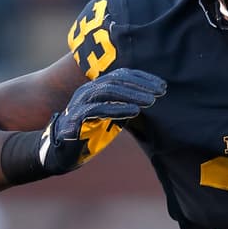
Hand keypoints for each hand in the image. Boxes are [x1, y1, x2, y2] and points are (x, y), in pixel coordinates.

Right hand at [39, 68, 164, 173]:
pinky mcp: (76, 118)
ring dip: (131, 95)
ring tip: (151, 101)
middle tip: (159, 92)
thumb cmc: (91, 134)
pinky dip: (118, 109)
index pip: (121, 75)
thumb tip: (150, 99)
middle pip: (115, 80)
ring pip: (107, 91)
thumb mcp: (113, 118)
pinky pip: (98, 109)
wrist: (65, 153)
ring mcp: (80, 103)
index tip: (162, 86)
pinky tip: (134, 112)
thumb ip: (126, 106)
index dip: (142, 78)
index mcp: (96, 88)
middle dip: (140, 85)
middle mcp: (88, 91)